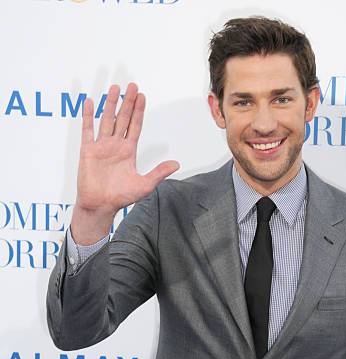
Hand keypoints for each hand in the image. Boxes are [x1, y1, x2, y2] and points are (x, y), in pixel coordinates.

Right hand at [72, 82, 179, 243]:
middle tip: (132, 85)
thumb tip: (176, 164)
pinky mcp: (88, 150)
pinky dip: (88, 116)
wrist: (101, 205)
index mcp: (128, 151)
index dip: (139, 111)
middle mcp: (115, 145)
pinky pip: (87, 129)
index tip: (142, 96)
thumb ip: (159, 172)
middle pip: (122, 118)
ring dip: (110, 104)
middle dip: (128, 102)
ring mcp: (101, 146)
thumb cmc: (121, 197)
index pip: (135, 126)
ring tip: (115, 88)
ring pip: (106, 119)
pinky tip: (90, 102)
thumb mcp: (145, 185)